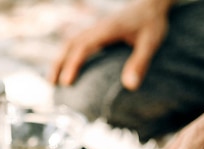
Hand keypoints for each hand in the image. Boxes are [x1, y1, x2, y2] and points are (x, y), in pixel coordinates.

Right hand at [48, 0, 172, 89]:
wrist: (151, 5)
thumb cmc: (152, 23)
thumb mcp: (150, 42)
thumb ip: (140, 63)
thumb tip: (130, 86)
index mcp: (106, 30)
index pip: (83, 47)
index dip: (72, 64)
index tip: (66, 83)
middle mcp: (97, 28)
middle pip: (70, 44)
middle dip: (58, 64)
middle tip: (52, 84)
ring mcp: (95, 29)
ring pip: (70, 42)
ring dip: (60, 60)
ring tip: (53, 80)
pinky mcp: (97, 32)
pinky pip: (77, 42)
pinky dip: (67, 55)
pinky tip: (67, 68)